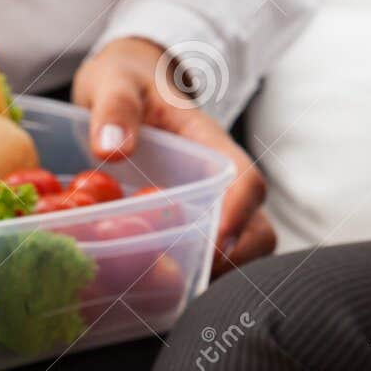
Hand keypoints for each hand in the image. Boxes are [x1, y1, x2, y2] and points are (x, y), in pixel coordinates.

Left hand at [73, 37, 272, 274]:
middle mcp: (220, 177)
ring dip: (222, 275)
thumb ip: (115, 108)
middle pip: (258, 227)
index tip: (212, 246)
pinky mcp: (195, 216)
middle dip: (237, 262)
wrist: (130, 78)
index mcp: (209, 142)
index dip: (238, 216)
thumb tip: (112, 149)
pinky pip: (213, 253)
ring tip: (174, 292)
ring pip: (243, 247)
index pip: (247, 181)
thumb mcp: (114, 82)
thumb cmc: (127, 79)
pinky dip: (199, 275)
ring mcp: (211, 200)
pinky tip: (161, 284)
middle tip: (188, 286)